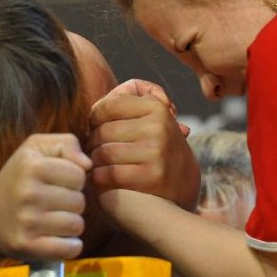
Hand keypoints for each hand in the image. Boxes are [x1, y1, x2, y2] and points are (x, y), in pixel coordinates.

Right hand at [0, 134, 91, 260]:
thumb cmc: (18, 178)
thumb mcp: (36, 148)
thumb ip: (66, 144)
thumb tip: (87, 165)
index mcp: (31, 166)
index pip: (79, 174)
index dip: (74, 179)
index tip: (59, 183)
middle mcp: (28, 193)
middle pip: (80, 201)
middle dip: (72, 202)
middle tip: (55, 203)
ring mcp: (27, 222)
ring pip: (76, 225)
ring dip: (71, 224)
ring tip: (55, 219)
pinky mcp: (27, 246)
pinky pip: (70, 248)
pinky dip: (70, 246)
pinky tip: (59, 238)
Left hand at [88, 79, 199, 209]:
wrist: (183, 186)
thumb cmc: (156, 146)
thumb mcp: (154, 116)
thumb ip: (135, 95)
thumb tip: (120, 90)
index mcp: (156, 107)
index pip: (107, 106)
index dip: (95, 119)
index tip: (97, 130)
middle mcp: (158, 127)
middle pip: (102, 132)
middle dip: (92, 143)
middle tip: (94, 152)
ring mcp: (156, 152)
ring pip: (103, 153)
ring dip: (94, 162)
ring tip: (98, 165)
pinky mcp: (151, 176)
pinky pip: (108, 173)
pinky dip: (98, 178)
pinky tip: (102, 179)